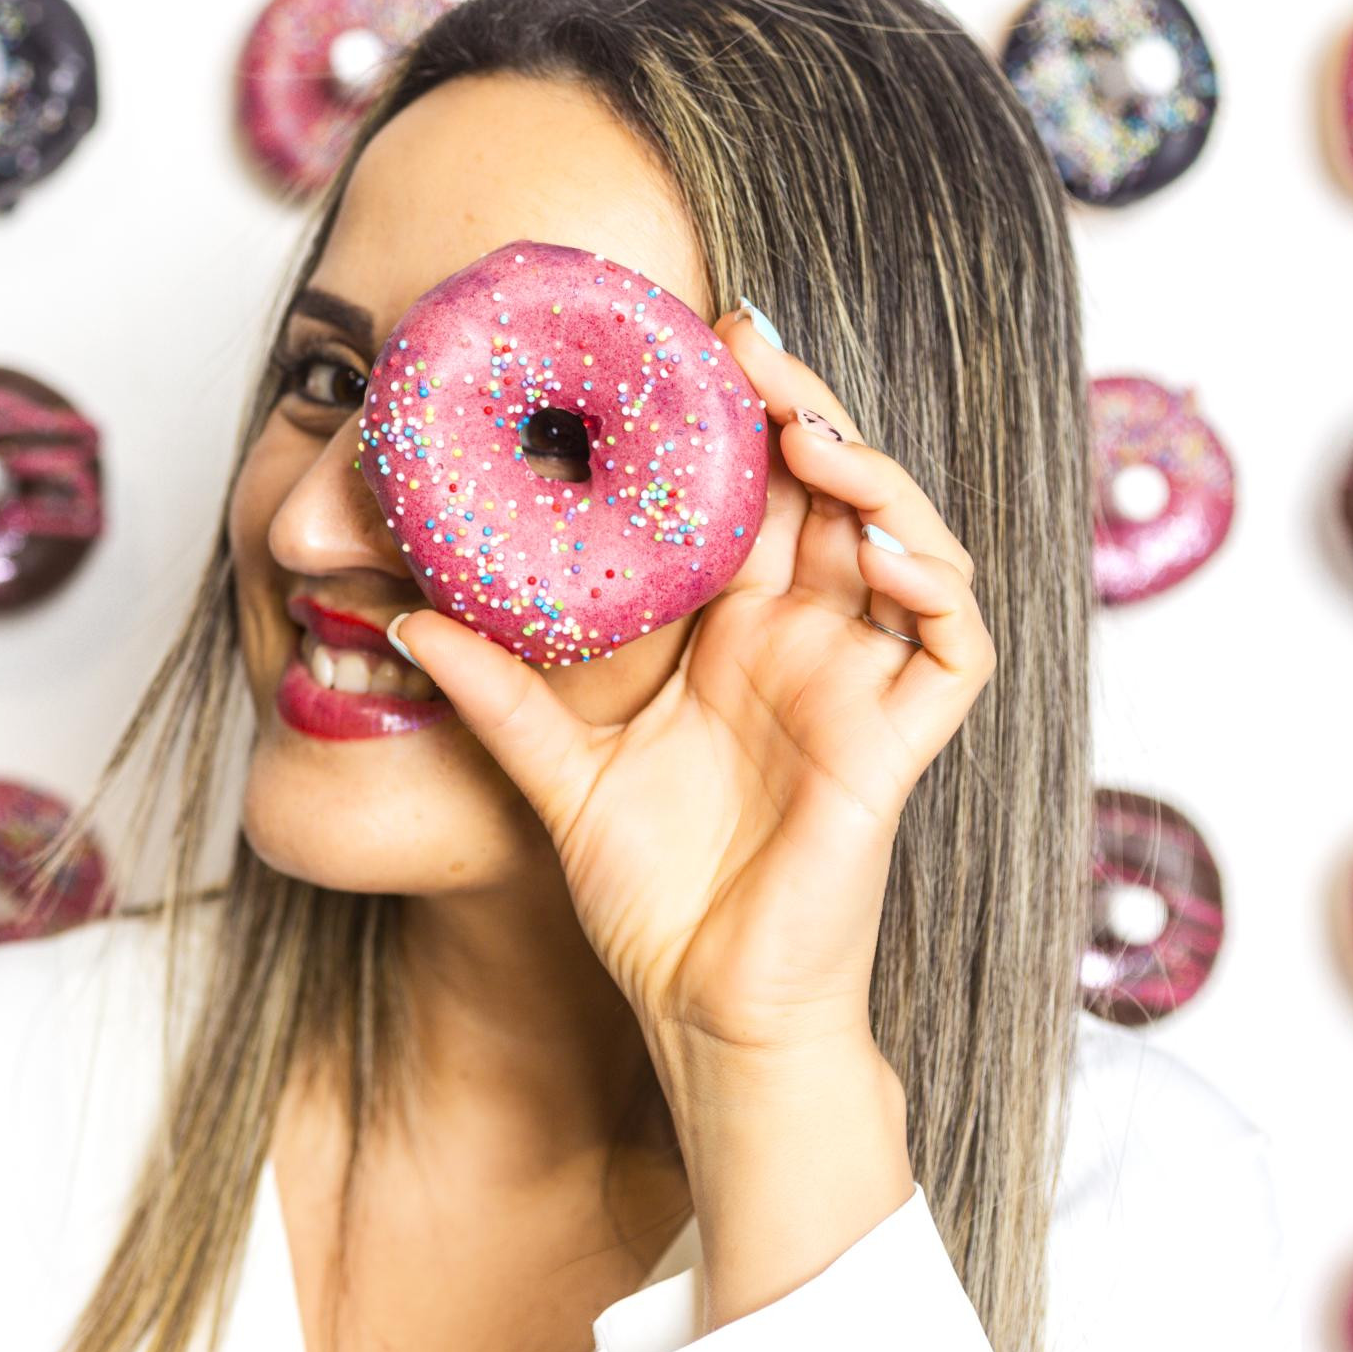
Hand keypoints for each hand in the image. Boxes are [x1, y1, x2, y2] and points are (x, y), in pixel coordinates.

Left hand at [385, 304, 995, 1314]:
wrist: (701, 1009)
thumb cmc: (647, 895)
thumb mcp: (556, 774)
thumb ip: (495, 692)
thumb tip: (399, 617)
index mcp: (731, 634)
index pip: (748, 497)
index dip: (735, 418)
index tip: (690, 342)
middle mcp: (804, 642)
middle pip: (828, 493)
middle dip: (802, 409)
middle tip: (745, 343)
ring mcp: (859, 686)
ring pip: (904, 545)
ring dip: (872, 477)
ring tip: (812, 435)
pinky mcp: (898, 744)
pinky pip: (953, 645)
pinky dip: (937, 588)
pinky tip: (884, 550)